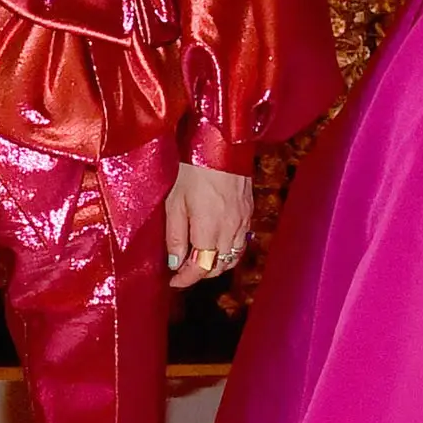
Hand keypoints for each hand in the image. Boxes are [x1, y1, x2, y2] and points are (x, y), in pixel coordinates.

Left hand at [162, 161, 256, 287]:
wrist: (220, 141)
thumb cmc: (192, 168)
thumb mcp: (174, 201)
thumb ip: (175, 235)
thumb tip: (175, 262)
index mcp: (209, 229)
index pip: (201, 268)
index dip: (186, 279)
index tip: (173, 281)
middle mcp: (231, 230)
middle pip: (218, 266)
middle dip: (199, 272)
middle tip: (182, 270)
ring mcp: (243, 220)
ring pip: (233, 257)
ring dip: (216, 263)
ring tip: (198, 258)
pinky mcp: (249, 210)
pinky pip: (242, 241)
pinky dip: (229, 249)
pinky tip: (217, 242)